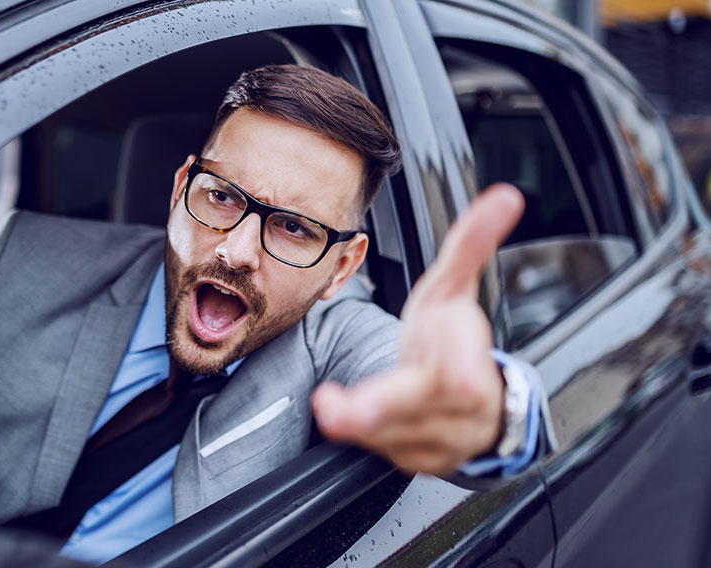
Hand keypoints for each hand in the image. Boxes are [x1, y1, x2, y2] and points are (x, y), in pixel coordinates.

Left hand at [312, 183, 524, 475]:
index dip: (452, 376)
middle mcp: (462, 412)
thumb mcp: (455, 291)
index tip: (445, 376)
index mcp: (472, 367)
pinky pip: (384, 456)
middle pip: (423, 416)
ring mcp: (443, 442)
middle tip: (333, 408)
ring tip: (329, 408)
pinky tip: (345, 418)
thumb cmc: (454, 338)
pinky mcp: (420, 462)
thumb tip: (505, 196)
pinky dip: (361, 440)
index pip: (464, 376)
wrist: (472, 400)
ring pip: (395, 441)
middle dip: (380, 410)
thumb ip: (471, 245)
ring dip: (359, 426)